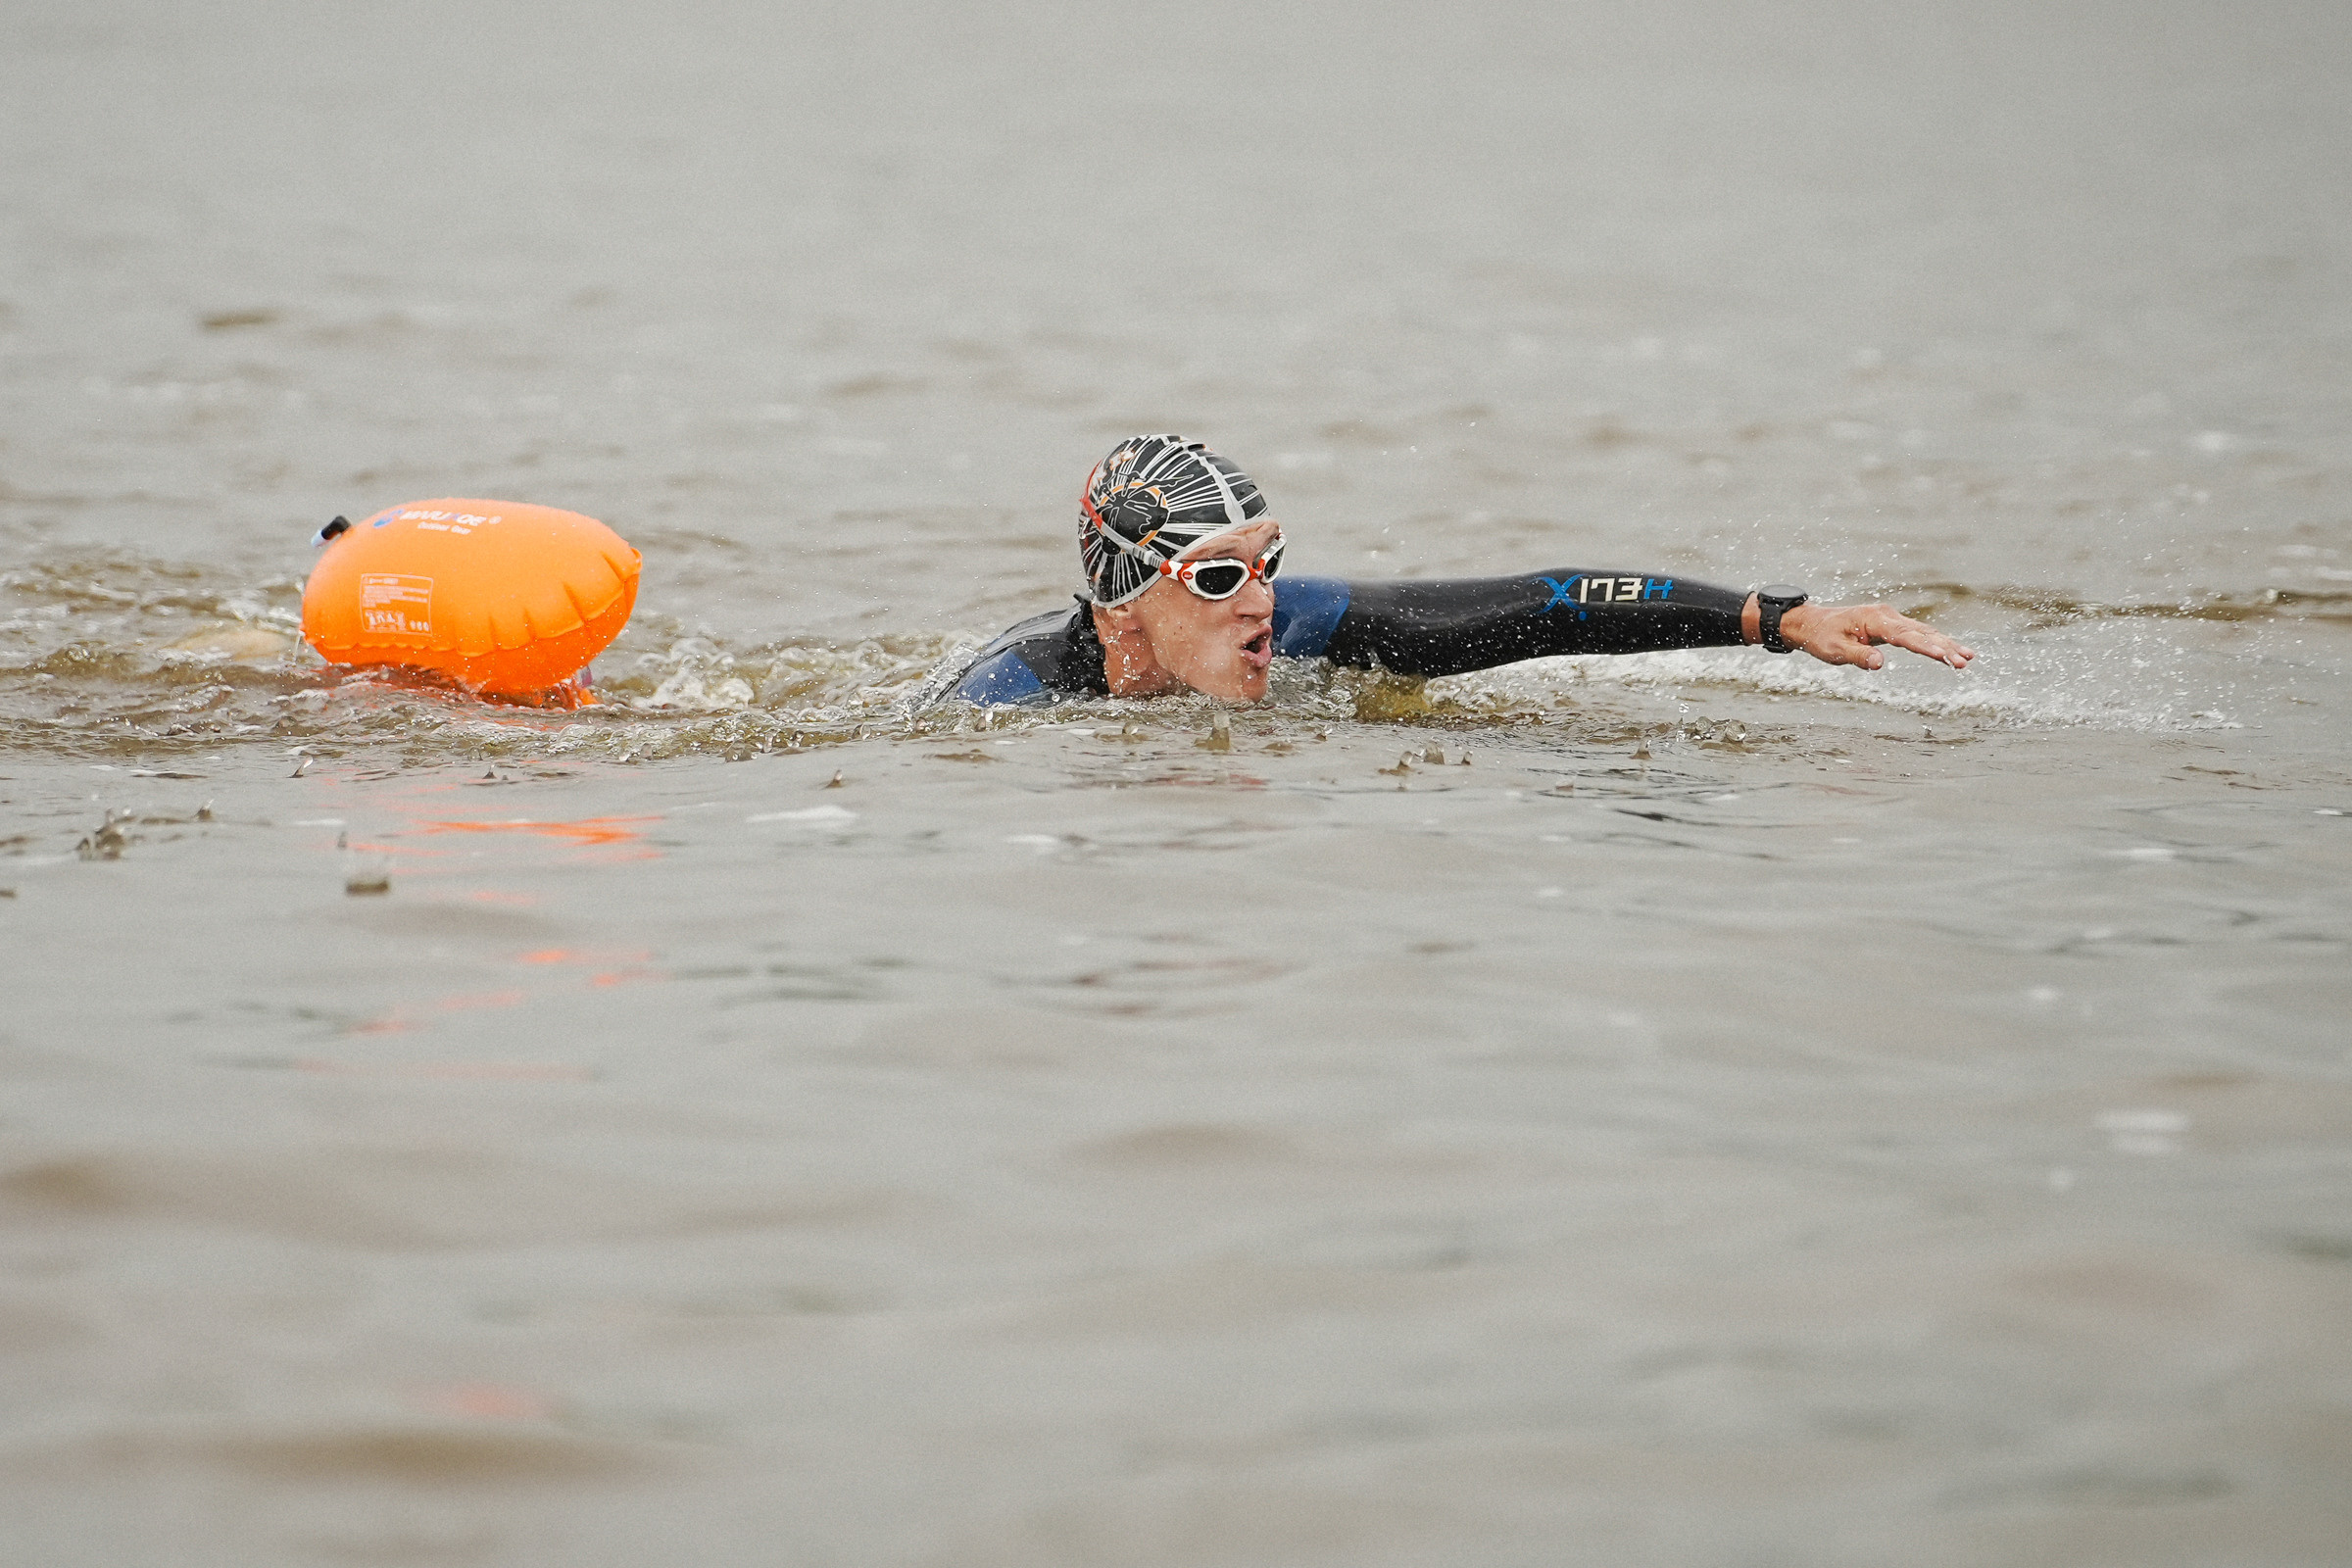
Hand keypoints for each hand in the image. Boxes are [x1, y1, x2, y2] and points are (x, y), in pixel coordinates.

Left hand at [1775, 601, 1973, 670]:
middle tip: (1965, 662)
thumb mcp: (1834, 650)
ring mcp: (1891, 619)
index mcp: (1874, 619)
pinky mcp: (1892, 626)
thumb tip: (1879, 664)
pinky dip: (1935, 642)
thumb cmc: (1822, 637)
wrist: (1813, 623)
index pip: (1904, 635)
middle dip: (1944, 647)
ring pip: (1924, 632)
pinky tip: (1951, 651)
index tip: (1943, 655)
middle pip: (1921, 632)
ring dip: (1946, 644)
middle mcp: (1887, 615)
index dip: (1924, 646)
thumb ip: (1858, 656)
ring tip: (1968, 658)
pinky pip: (1917, 634)